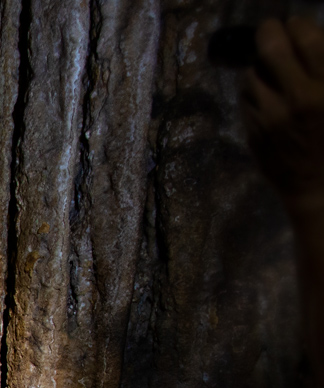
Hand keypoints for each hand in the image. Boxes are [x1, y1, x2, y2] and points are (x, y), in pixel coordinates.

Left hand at [244, 17, 323, 213]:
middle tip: (270, 28)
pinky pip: (246, 100)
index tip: (295, 23)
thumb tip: (310, 40)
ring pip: (251, 75)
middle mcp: (295, 100)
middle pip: (271, 49)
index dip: (298, 25)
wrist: (320, 189)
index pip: (306, 39)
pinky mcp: (252, 132)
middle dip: (268, 32)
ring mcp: (269, 118)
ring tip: (270, 67)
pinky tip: (265, 93)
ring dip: (259, 66)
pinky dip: (253, 91)